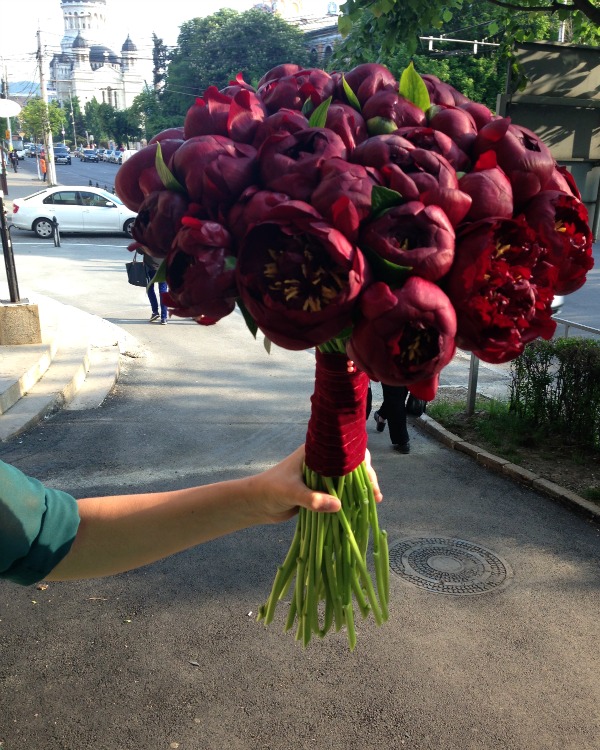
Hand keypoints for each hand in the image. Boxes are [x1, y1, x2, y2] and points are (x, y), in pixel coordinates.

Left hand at [247, 445, 382, 524]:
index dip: (361, 462)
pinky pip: (340, 493)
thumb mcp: (291, 492)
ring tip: (374, 502)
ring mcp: (322, 476)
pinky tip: (361, 508)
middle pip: (352, 465)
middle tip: (375, 495)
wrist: (256, 503)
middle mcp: (322, 461)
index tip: (368, 478)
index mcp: (316, 452)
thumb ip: (312, 499)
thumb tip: (338, 505)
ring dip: (361, 489)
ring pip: (348, 479)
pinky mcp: (320, 490)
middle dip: (366, 477)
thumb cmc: (270, 490)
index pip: (345, 450)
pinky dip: (352, 499)